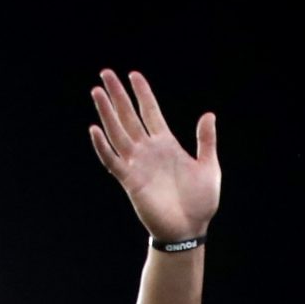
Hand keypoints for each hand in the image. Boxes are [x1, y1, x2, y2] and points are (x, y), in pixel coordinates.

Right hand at [87, 69, 218, 242]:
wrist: (190, 230)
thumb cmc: (200, 202)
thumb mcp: (209, 167)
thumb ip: (205, 141)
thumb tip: (208, 115)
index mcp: (166, 144)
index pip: (150, 112)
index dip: (142, 93)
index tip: (133, 75)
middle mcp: (148, 150)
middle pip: (129, 116)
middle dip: (118, 95)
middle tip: (106, 73)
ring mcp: (137, 164)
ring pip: (117, 132)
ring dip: (107, 113)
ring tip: (97, 92)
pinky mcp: (130, 181)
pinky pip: (113, 161)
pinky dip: (103, 146)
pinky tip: (95, 129)